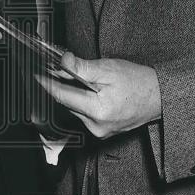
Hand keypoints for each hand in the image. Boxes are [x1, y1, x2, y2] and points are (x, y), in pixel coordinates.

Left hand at [34, 53, 160, 139]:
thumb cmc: (138, 81)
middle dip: (62, 85)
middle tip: (58, 68)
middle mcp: (96, 127)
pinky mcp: (102, 133)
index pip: (62, 96)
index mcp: (98, 111)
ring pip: (74, 109)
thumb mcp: (109, 69)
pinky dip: (82, 102)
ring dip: (72, 93)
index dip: (46, 83)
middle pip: (67, 103)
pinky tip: (90, 91)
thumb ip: (82, 67)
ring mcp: (99, 132)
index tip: (34, 74)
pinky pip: (84, 114)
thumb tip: (62, 62)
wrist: (159, 97)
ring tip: (83, 79)